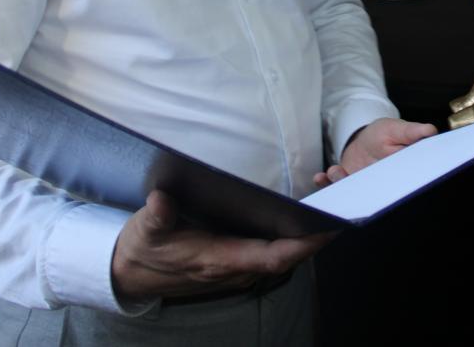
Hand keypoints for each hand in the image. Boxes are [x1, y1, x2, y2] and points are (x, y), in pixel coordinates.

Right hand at [111, 189, 333, 300]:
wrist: (131, 273)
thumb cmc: (143, 250)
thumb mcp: (144, 231)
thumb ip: (156, 217)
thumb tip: (160, 199)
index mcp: (219, 260)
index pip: (271, 257)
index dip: (302, 245)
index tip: (327, 228)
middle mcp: (234, 268)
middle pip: (287, 256)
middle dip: (316, 236)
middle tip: (343, 207)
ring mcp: (237, 266)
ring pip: (282, 254)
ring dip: (307, 235)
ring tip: (332, 204)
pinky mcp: (235, 260)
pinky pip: (272, 251)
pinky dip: (291, 235)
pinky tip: (303, 213)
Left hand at [313, 117, 436, 185]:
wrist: (366, 138)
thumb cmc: (386, 133)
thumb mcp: (397, 129)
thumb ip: (411, 132)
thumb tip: (431, 130)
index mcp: (397, 173)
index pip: (398, 184)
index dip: (391, 187)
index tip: (380, 182)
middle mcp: (380, 184)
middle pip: (373, 194)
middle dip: (361, 193)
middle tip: (352, 182)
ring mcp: (362, 186)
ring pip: (351, 191)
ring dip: (340, 182)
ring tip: (335, 171)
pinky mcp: (346, 184)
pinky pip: (334, 187)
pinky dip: (326, 183)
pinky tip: (320, 177)